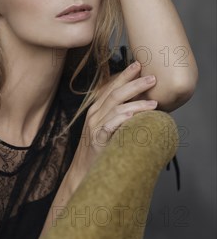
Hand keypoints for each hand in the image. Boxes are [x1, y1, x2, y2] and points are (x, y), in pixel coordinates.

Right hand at [68, 60, 157, 185]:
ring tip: (154, 102)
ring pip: (115, 107)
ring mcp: (94, 126)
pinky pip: (111, 125)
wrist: (84, 173)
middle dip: (134, 83)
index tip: (138, 65)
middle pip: (114, 93)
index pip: (110, 87)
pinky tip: (136, 116)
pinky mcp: (97, 139)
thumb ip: (119, 116)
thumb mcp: (108, 129)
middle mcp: (94, 115)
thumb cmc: (100, 151)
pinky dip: (123, 118)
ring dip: (136, 102)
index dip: (124, 75)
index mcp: (96, 109)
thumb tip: (143, 106)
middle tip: (152, 78)